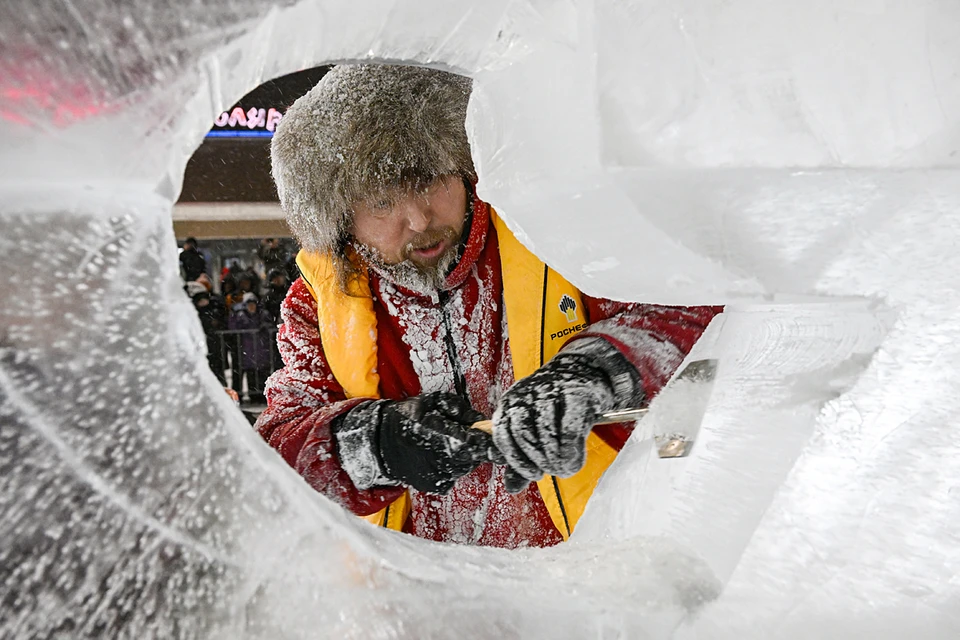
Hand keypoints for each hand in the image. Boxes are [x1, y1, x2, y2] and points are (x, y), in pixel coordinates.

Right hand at [334, 392, 495, 493]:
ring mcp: (439, 476)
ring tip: (443, 442)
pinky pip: (455, 475)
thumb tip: (481, 421)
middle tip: (460, 433)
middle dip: (474, 445)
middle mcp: (442, 461)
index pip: (478, 445)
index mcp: (442, 437)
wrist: (380, 442)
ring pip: (466, 466)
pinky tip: (437, 455)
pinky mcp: (436, 486)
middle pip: (476, 457)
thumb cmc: (407, 418)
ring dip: (463, 455)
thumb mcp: (433, 402)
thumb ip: (460, 410)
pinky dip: (452, 465)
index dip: (489, 440)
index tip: (491, 434)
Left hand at [492, 338, 640, 492]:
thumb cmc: (557, 409)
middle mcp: (525, 393)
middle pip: (522, 432)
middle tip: (552, 470)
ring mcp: (550, 389)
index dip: (517, 459)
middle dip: (537, 458)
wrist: (586, 374)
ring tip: (565, 467)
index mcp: (510, 403)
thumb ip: (522, 458)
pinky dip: (571, 448)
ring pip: (545, 428)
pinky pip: (569, 426)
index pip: (503, 434)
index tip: (534, 474)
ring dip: (554, 456)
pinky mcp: (576, 392)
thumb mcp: (536, 431)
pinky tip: (575, 459)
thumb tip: (511, 488)